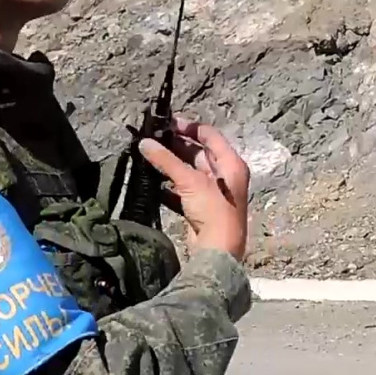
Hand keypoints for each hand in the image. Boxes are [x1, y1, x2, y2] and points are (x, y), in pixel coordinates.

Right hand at [138, 117, 249, 260]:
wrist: (218, 249)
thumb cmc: (213, 210)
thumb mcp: (190, 181)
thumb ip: (166, 160)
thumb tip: (144, 142)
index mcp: (230, 163)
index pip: (209, 135)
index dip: (188, 127)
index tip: (166, 124)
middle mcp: (224, 175)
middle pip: (197, 153)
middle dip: (174, 147)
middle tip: (151, 140)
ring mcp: (212, 192)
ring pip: (188, 171)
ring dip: (170, 166)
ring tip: (147, 157)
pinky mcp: (200, 207)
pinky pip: (182, 190)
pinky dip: (169, 186)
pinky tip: (152, 182)